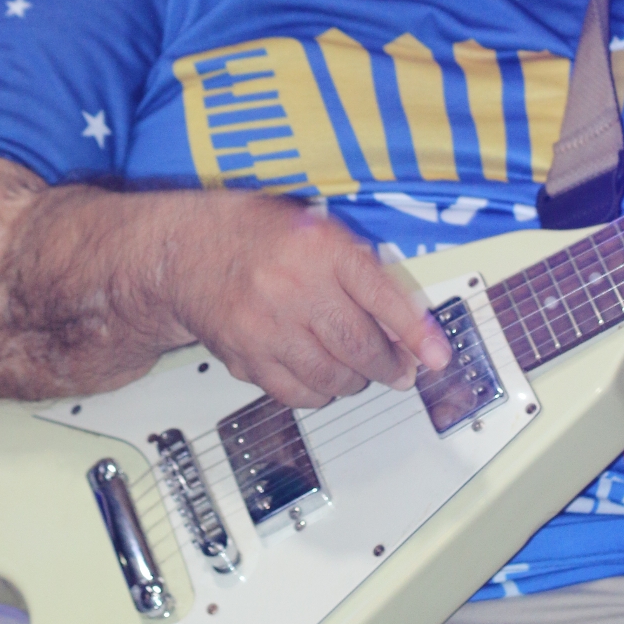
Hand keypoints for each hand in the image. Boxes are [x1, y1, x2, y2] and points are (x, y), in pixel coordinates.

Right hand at [155, 195, 452, 408]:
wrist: (184, 251)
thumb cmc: (255, 235)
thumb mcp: (315, 229)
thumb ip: (358, 268)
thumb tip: (404, 320)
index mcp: (317, 246)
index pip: (382, 296)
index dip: (416, 332)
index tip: (439, 357)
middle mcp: (292, 287)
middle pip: (360, 345)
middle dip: (390, 365)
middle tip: (399, 369)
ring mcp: (266, 327)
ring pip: (332, 376)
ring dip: (355, 380)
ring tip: (357, 369)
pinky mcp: (245, 358)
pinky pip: (296, 394)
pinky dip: (318, 393)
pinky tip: (320, 376)